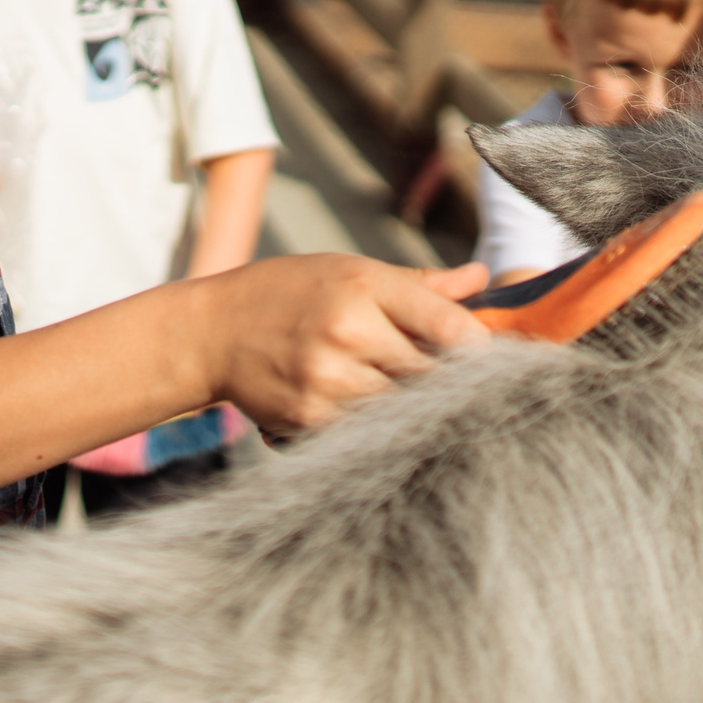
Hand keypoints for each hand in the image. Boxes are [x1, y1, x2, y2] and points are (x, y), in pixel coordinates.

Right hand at [193, 255, 488, 434]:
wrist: (213, 332)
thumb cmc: (289, 293)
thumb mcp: (349, 271)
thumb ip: (420, 285)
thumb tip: (481, 278)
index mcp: (362, 286)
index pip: (448, 326)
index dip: (479, 348)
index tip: (488, 358)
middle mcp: (347, 331)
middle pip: (432, 374)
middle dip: (449, 383)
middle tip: (459, 387)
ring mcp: (327, 379)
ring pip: (403, 409)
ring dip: (414, 408)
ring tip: (408, 399)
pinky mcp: (309, 418)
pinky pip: (366, 432)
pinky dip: (378, 427)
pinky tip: (373, 415)